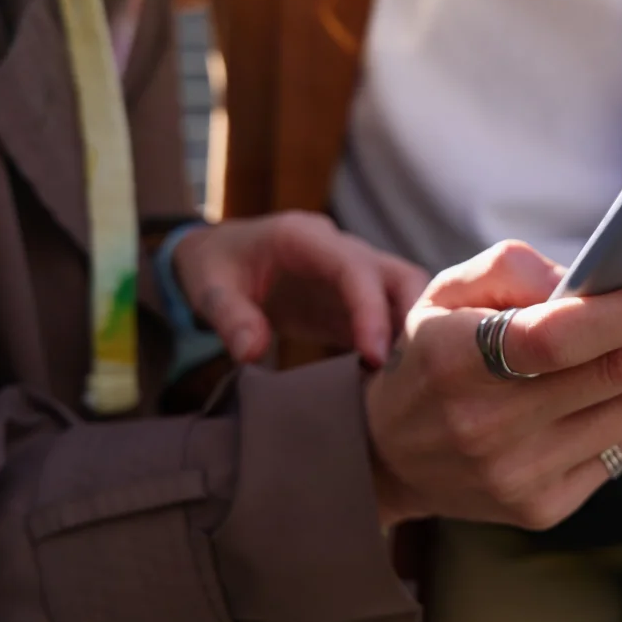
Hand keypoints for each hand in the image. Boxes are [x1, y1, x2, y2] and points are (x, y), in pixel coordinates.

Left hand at [172, 212, 429, 365]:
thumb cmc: (213, 266)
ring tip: (404, 380)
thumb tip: (253, 353)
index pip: (356, 269)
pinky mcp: (353, 303)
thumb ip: (230, 317)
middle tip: (408, 370)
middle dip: (414, 318)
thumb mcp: (207, 287)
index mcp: (307, 238)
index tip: (375, 356)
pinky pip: (388, 320)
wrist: (216, 258)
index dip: (372, 310)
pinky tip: (388, 383)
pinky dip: (395, 347)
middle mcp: (341, 251)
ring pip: (405, 295)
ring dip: (412, 333)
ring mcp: (352, 277)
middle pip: (401, 274)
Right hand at [366, 241, 621, 529]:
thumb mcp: (442, 293)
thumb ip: (510, 269)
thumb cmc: (431, 357)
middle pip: (618, 375)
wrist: (389, 456)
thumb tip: (594, 277)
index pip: (561, 339)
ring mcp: (520, 476)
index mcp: (458, 362)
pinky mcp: (543, 507)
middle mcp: (490, 427)